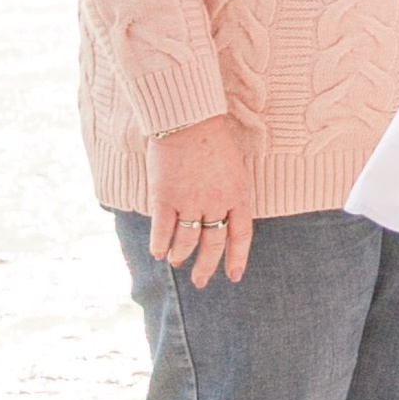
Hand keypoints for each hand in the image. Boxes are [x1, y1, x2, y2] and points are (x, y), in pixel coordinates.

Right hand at [146, 113, 255, 287]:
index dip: (237, 258)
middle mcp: (216, 202)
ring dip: (181, 255)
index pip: (240, 235)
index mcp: (238, 193)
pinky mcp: (165, 197)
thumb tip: (222, 214)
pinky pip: (163, 230)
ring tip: (176, 262)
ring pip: (187, 241)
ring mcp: (190, 201)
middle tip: (201, 281)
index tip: (234, 276)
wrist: (187, 117)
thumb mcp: (234, 165)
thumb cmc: (212, 135)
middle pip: (213, 244)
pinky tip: (158, 252)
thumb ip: (229, 191)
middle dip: (206, 266)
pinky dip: (160, 244)